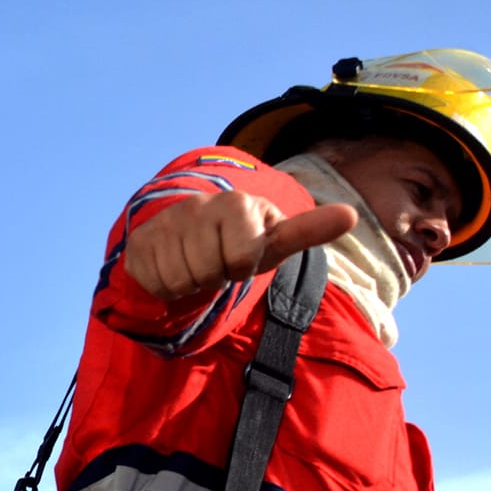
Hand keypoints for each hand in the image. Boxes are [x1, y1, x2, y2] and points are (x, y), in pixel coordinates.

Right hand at [123, 191, 356, 300]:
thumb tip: (351, 215)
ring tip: (194, 267)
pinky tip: (172, 268)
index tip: (241, 256)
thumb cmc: (239, 242)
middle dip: (213, 277)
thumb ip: (308, 230)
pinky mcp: (139, 241)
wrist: (188, 235)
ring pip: (179, 280)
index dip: (241, 268)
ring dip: (190, 284)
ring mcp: (165, 223)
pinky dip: (166, 287)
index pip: (239, 259)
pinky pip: (155, 282)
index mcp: (236, 204)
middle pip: (207, 272)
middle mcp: (197, 207)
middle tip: (214, 264)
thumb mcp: (273, 240)